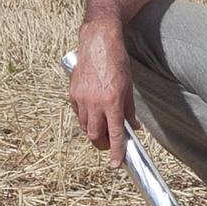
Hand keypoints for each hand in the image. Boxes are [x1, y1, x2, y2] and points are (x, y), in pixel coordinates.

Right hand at [67, 24, 133, 169]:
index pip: (114, 134)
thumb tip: (133, 128)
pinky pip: (78, 113)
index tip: (115, 164)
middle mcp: (95, 102)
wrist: (98, 41)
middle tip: (109, 145)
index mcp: (112, 101)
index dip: (115, 152)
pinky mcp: (72, 92)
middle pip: (94, 135)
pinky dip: (85, 118)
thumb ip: (129, 110)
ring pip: (85, 126)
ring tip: (102, 129)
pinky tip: (93, 114)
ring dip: (93, 132)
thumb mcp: (128, 86)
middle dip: (101, 144)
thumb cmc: (117, 61)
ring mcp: (81, 98)